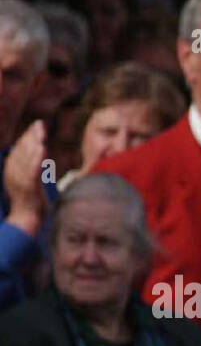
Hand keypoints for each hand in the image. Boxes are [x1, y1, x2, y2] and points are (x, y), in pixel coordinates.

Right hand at [3, 120, 47, 235]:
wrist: (27, 221)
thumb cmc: (32, 204)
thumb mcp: (31, 183)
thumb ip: (33, 170)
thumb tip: (40, 156)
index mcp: (12, 171)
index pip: (19, 149)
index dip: (27, 137)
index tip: (37, 126)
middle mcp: (12, 173)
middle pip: (21, 149)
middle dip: (31, 136)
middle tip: (40, 124)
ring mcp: (19, 180)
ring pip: (25, 157)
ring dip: (33, 143)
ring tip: (41, 132)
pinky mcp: (27, 187)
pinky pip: (32, 170)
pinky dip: (36, 158)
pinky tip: (42, 149)